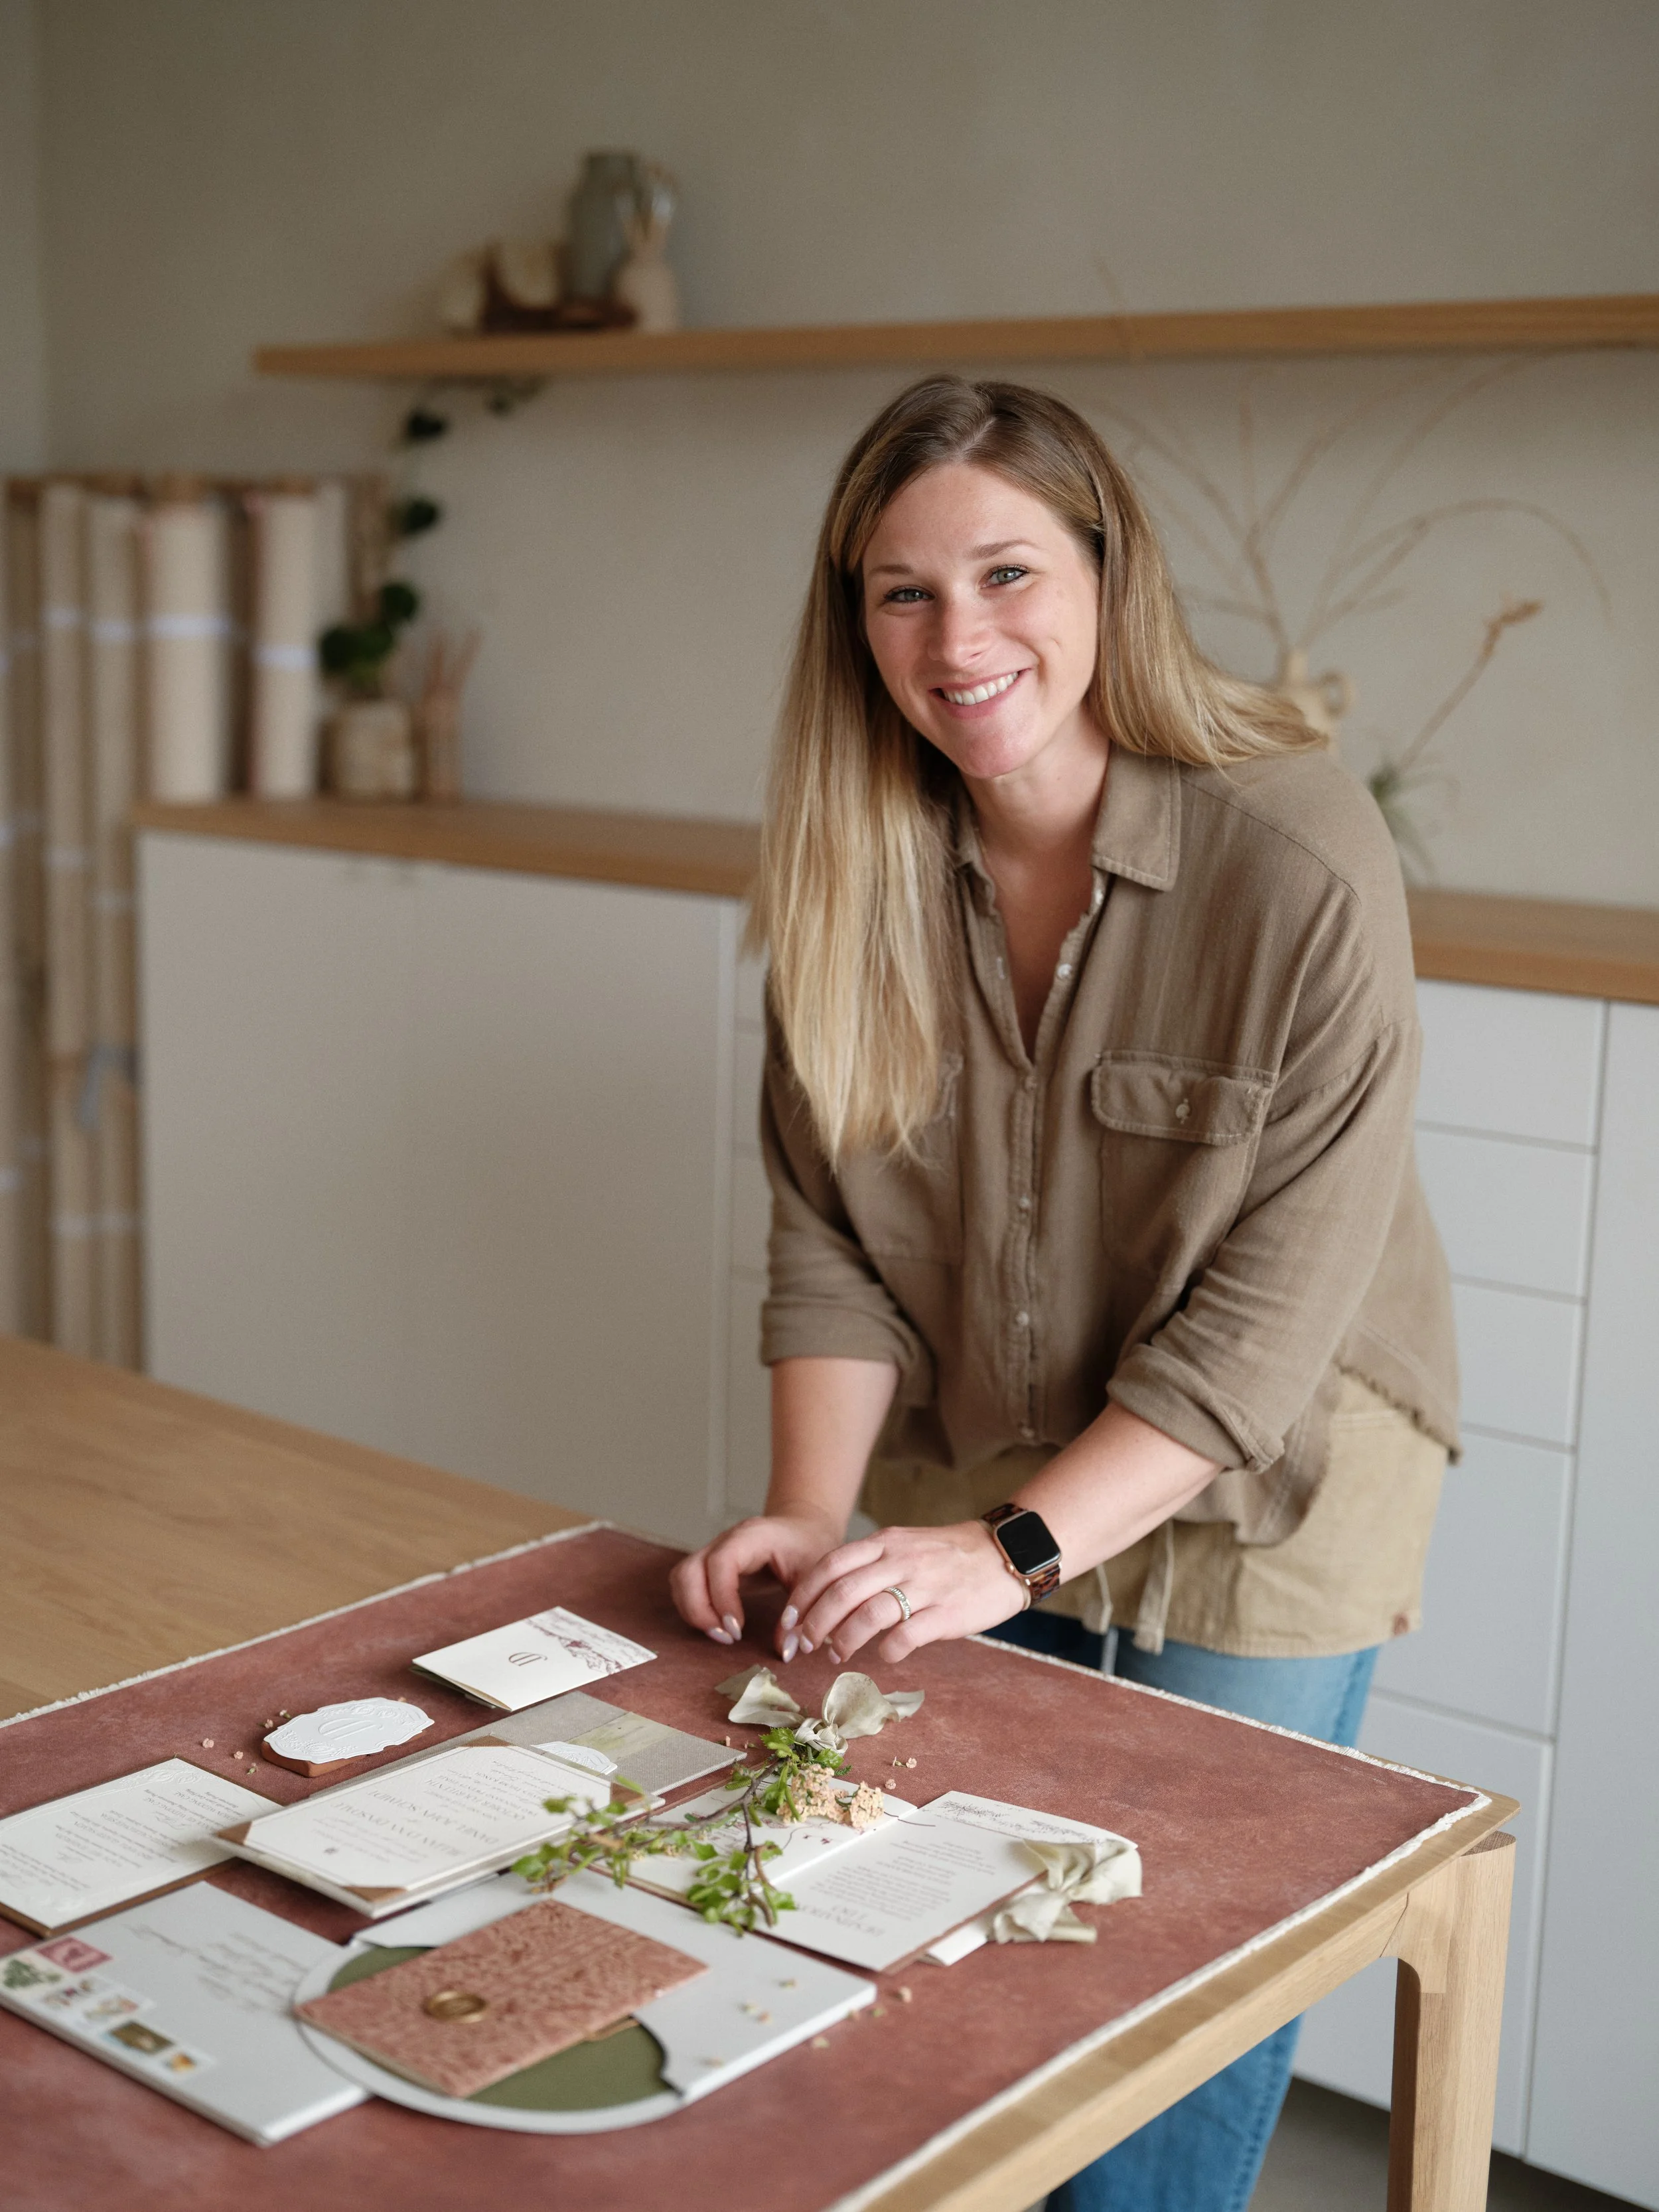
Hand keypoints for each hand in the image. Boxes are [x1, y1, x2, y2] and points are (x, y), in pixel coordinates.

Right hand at [671, 1509, 843, 1653]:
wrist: (802, 1527)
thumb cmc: (809, 1547)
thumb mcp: (815, 1577)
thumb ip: (801, 1612)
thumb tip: (785, 1651)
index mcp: (751, 1536)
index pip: (720, 1562)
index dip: (722, 1598)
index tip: (737, 1629)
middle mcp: (724, 1540)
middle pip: (689, 1571)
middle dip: (700, 1610)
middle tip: (727, 1637)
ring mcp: (712, 1550)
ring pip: (681, 1578)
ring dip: (693, 1611)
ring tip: (722, 1634)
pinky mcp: (708, 1564)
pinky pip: (685, 1584)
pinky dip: (693, 1608)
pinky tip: (718, 1625)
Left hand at [782, 1520, 1025, 1667]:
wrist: (1004, 1554)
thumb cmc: (948, 1556)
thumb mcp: (905, 1545)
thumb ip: (871, 1565)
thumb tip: (829, 1600)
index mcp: (886, 1542)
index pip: (829, 1565)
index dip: (802, 1595)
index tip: (789, 1620)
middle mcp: (900, 1560)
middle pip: (841, 1592)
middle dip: (815, 1623)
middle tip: (804, 1645)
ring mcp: (924, 1586)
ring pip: (868, 1615)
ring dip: (844, 1640)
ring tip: (836, 1654)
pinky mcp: (946, 1612)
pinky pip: (906, 1636)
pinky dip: (887, 1651)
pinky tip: (884, 1656)